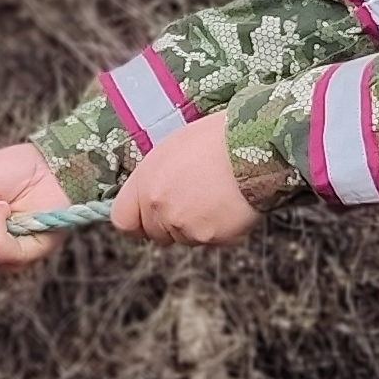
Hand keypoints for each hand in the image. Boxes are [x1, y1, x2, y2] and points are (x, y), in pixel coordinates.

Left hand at [113, 114, 261, 246]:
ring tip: (217, 195)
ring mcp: (185, 226)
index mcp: (146, 182)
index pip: (123, 220)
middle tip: (194, 199)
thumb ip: (153, 178)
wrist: (256, 145)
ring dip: (197, 226)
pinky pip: (212, 241)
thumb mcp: (173, 148)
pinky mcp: (212, 237)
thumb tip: (148, 197)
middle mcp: (160, 208)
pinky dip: (221, 229)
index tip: (147, 217)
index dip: (136, 220)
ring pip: (185, 239)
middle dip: (170, 223)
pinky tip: (231, 204)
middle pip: (156, 234)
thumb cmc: (217, 138)